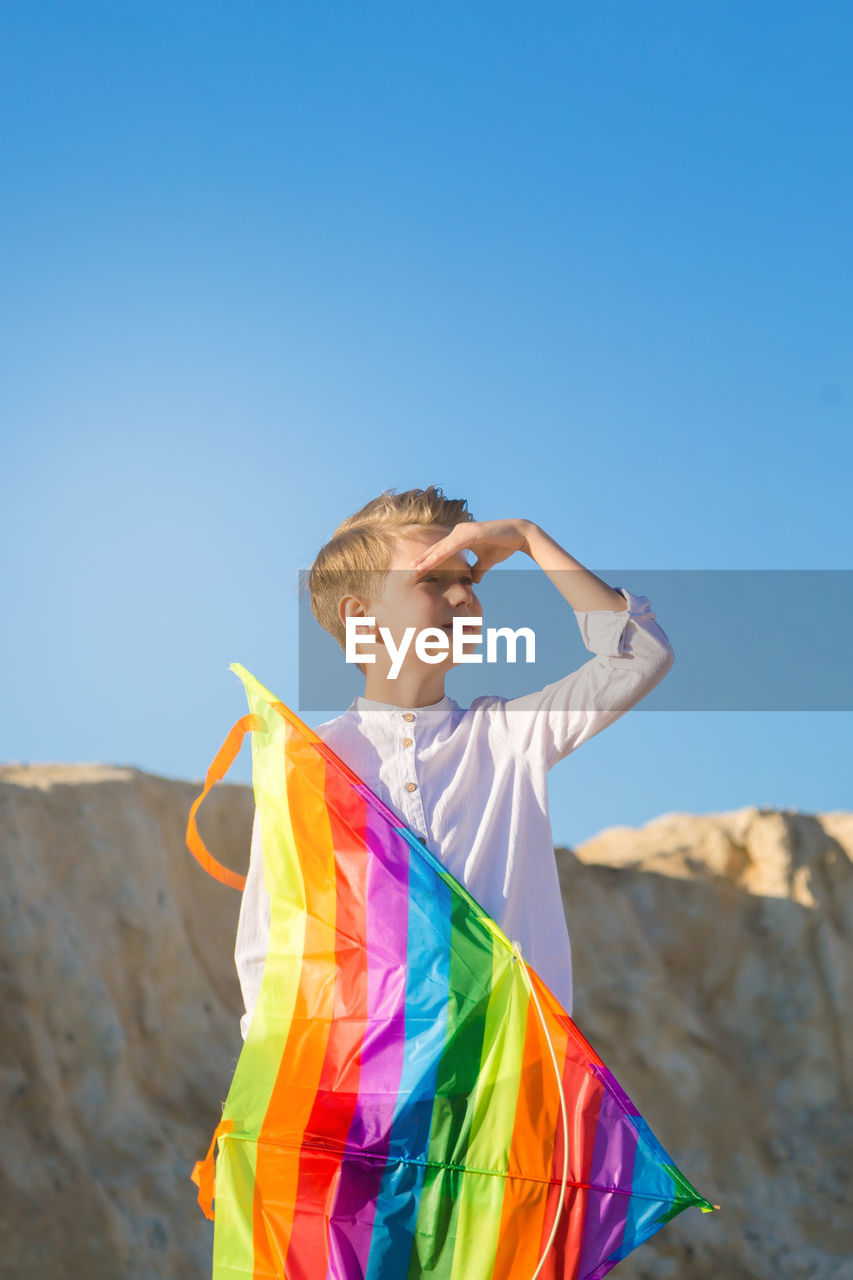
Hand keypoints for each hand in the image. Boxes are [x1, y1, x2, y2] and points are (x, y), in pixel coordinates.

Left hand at [410, 519, 533, 583]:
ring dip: (429, 557)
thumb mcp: (486, 562)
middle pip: (438, 548)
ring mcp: (464, 530)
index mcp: (460, 538)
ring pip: (442, 547)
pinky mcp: (471, 532)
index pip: (441, 550)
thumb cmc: (503, 545)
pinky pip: (453, 545)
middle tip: (409, 569)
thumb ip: (477, 570)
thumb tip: (474, 581)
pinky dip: (442, 553)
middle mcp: (459, 532)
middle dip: (424, 559)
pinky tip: (433, 560)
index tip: (417, 569)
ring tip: (417, 567)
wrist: (519, 536)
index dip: (429, 560)